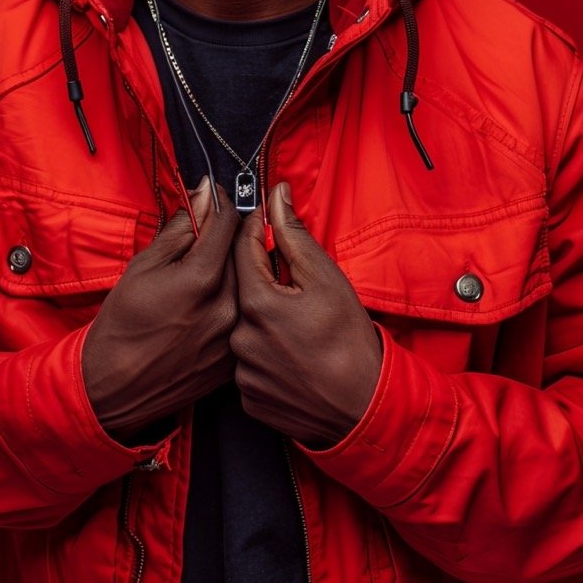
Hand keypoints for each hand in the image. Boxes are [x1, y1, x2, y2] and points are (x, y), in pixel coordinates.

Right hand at [82, 179, 238, 440]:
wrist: (115, 386)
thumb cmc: (123, 322)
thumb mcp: (143, 265)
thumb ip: (180, 229)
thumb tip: (203, 196)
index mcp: (202, 279)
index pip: (228, 223)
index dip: (220, 203)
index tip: (213, 198)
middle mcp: (226, 307)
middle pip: (240, 252)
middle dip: (224, 236)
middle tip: (205, 234)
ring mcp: (233, 336)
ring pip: (244, 284)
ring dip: (229, 270)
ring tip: (202, 274)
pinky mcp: (234, 359)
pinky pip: (241, 316)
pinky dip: (229, 302)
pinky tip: (205, 305)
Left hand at [231, 182, 381, 446]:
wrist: (363, 407)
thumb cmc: (349, 339)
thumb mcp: (325, 276)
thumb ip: (292, 233)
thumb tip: (276, 196)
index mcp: (255, 303)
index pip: (242, 250)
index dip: (254, 230)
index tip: (263, 219)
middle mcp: (240, 338)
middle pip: (242, 292)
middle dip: (262, 280)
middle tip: (290, 281)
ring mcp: (242, 372)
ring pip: (245, 329)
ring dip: (263, 319)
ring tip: (296, 325)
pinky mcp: (248, 398)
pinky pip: (250, 363)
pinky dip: (265, 353)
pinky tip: (290, 354)